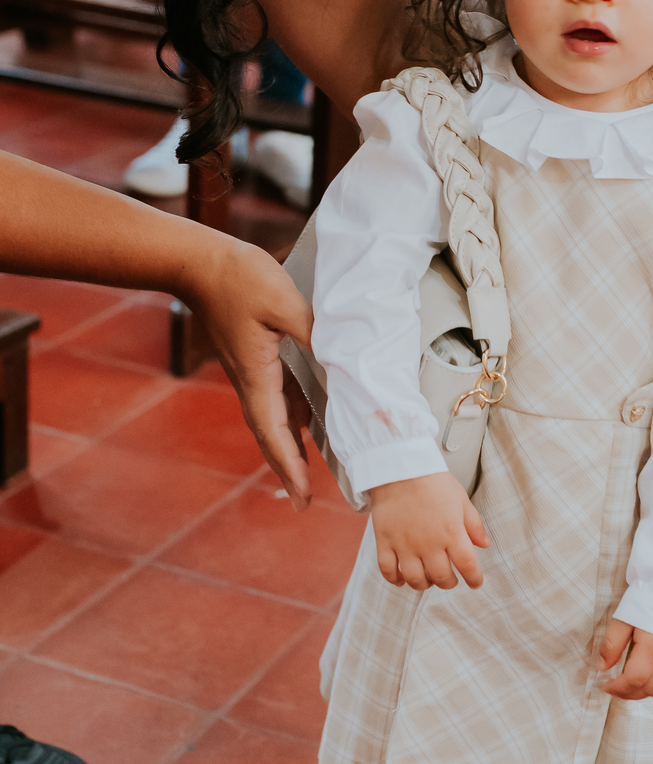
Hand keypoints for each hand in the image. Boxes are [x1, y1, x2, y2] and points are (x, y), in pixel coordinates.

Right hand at [180, 234, 313, 510]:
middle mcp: (251, 381)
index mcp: (257, 375)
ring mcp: (251, 371)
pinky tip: (309, 419)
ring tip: (311, 470)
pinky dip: (292, 414)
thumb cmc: (237, 278)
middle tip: (303, 500)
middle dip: (289, 468)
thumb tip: (340, 361)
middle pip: (272, 435)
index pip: (275, 432)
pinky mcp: (253, 358)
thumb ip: (313, 333)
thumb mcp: (282, 302)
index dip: (290, 466)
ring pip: (274, 417)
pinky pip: (276, 395)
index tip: (301, 496)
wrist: (200, 262)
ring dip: (290, 445)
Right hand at [369, 474, 488, 591]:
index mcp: (451, 532)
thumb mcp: (461, 499)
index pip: (467, 565)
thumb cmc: (433, 481)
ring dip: (424, 585)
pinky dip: (395, 580)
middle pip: (441, 578)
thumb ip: (474, 525)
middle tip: (450, 579)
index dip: (474, 578)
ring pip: (415, 580)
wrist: (400, 468)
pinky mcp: (385, 542)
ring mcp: (405, 544)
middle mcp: (429, 543)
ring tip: (427, 579)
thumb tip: (484, 545)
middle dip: (448, 583)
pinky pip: (388, 570)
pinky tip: (401, 579)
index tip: (475, 583)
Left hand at [597, 621, 652, 700]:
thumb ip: (612, 644)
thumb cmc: (652, 598)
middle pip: (649, 689)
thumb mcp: (625, 617)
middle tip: (616, 688)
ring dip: (647, 692)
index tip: (606, 685)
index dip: (618, 688)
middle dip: (629, 693)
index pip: (634, 680)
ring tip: (632, 686)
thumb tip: (601, 667)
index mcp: (652, 648)